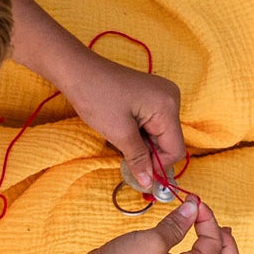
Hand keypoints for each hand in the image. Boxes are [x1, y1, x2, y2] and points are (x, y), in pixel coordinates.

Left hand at [64, 51, 188, 193]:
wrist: (78, 70)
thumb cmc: (96, 97)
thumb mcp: (119, 134)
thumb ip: (138, 160)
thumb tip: (149, 183)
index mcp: (168, 106)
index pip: (175, 149)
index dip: (158, 166)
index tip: (138, 172)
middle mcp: (171, 98)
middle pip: (169, 142)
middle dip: (149, 154)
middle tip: (125, 155)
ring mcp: (162, 96)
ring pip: (159, 136)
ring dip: (142, 145)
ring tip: (121, 137)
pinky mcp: (152, 97)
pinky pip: (152, 125)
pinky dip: (140, 134)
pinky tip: (123, 129)